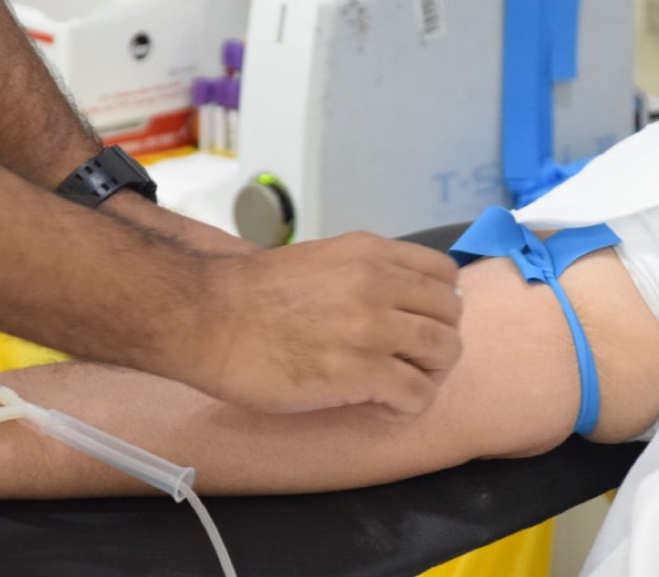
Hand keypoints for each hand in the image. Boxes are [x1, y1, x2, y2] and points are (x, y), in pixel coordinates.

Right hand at [187, 232, 462, 419]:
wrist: (207, 317)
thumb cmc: (249, 295)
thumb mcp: (319, 262)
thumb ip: (362, 275)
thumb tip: (394, 303)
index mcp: (369, 253)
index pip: (445, 274)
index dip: (438, 306)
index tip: (416, 325)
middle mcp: (378, 283)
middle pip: (451, 315)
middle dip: (435, 344)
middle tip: (407, 363)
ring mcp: (372, 327)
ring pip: (444, 353)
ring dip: (426, 376)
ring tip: (394, 387)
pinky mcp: (361, 371)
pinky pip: (418, 393)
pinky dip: (406, 406)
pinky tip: (377, 406)